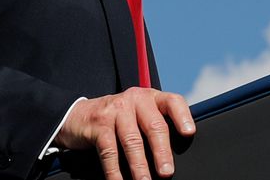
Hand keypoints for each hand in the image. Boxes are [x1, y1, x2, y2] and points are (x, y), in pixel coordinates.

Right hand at [54, 87, 195, 179]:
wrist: (80, 115)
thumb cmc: (119, 120)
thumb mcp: (139, 115)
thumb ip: (155, 126)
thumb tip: (172, 158)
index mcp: (151, 97)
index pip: (172, 101)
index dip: (182, 116)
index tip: (189, 133)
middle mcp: (135, 99)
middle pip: (153, 125)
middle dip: (162, 152)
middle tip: (167, 172)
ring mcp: (116, 109)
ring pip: (132, 140)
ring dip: (140, 166)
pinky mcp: (99, 123)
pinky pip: (109, 151)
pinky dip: (115, 171)